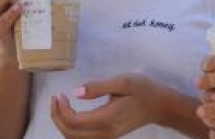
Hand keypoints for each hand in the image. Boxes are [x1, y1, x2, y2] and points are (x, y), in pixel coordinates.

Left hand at [50, 74, 168, 138]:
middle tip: (55, 99)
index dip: (62, 109)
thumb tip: (75, 92)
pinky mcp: (107, 136)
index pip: (74, 121)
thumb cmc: (142, 90)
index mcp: (107, 119)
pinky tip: (71, 114)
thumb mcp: (122, 81)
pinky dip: (71, 129)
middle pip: (71, 134)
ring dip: (62, 124)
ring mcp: (106, 137)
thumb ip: (98, 87)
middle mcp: (104, 133)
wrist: (159, 106)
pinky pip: (82, 138)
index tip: (60, 94)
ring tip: (60, 106)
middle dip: (57, 117)